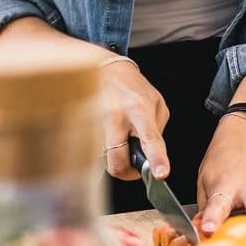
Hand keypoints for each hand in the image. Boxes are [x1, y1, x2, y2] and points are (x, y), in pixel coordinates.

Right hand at [100, 60, 170, 181]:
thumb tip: (153, 157)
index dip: (156, 159)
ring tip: (123, 138)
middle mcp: (116, 117)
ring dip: (118, 157)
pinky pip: (99, 151)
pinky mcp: (85, 129)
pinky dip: (108, 149)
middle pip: (118, 162)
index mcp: (139, 109)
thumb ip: (157, 131)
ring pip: (106, 159)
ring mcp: (97, 124)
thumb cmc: (134, 87)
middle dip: (128, 173)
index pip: (149, 139)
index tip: (160, 174)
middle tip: (135, 165)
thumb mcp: (157, 104)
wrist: (107, 71)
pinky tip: (113, 134)